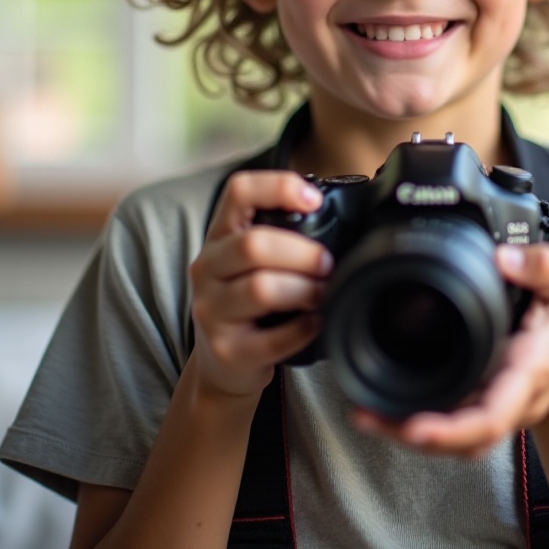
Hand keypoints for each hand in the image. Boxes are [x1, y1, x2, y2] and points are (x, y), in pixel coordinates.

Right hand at [187, 171, 331, 400]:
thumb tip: (341, 216)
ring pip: (261, 289)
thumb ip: (281, 234)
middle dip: (302, 252)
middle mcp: (207, 267)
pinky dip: (303, 329)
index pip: (238, 191)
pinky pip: (272, 338)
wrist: (223, 362)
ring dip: (304, 289)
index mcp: (219, 235)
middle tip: (327, 264)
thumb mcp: (250, 260)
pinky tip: (314, 322)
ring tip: (323, 293)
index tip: (313, 200)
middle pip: (253, 244)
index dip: (278, 186)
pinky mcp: (227, 349)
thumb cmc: (248, 301)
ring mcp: (212, 310)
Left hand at [353, 243, 548, 456]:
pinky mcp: (477, 406)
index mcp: (528, 374)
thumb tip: (502, 257)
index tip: (417, 427)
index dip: (455, 428)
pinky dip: (411, 423)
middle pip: (465, 441)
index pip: (494, 414)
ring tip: (363, 414)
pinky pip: (447, 428)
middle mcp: (508, 401)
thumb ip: (543, 266)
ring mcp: (493, 409)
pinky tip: (379, 409)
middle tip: (367, 417)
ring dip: (405, 433)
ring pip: (452, 442)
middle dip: (416, 436)